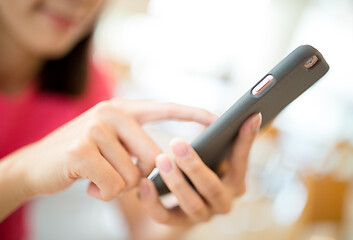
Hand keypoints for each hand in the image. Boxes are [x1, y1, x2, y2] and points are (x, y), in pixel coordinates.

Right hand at [7, 100, 216, 201]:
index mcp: (122, 109)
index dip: (195, 113)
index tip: (220, 120)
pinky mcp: (81, 150)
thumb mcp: (110, 144)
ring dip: (116, 185)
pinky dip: (102, 193)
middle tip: (111, 173)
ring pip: (132, 175)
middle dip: (137, 175)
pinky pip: (113, 186)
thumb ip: (136, 145)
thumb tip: (163, 161)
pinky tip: (85, 183)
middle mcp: (111, 113)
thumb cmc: (79, 158)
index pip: (166, 108)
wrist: (34, 165)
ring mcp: (95, 129)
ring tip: (94, 175)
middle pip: (153, 157)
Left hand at [138, 113, 261, 224]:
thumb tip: (225, 116)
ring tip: (160, 159)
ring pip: (191, 203)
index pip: (241, 161)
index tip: (248, 116)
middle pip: (212, 188)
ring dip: (175, 181)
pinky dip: (152, 201)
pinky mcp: (178, 223)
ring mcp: (201, 215)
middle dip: (194, 165)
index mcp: (235, 183)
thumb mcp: (209, 153)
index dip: (245, 140)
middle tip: (177, 143)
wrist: (177, 201)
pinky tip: (144, 183)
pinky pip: (164, 216)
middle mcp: (222, 202)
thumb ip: (216, 140)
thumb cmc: (197, 167)